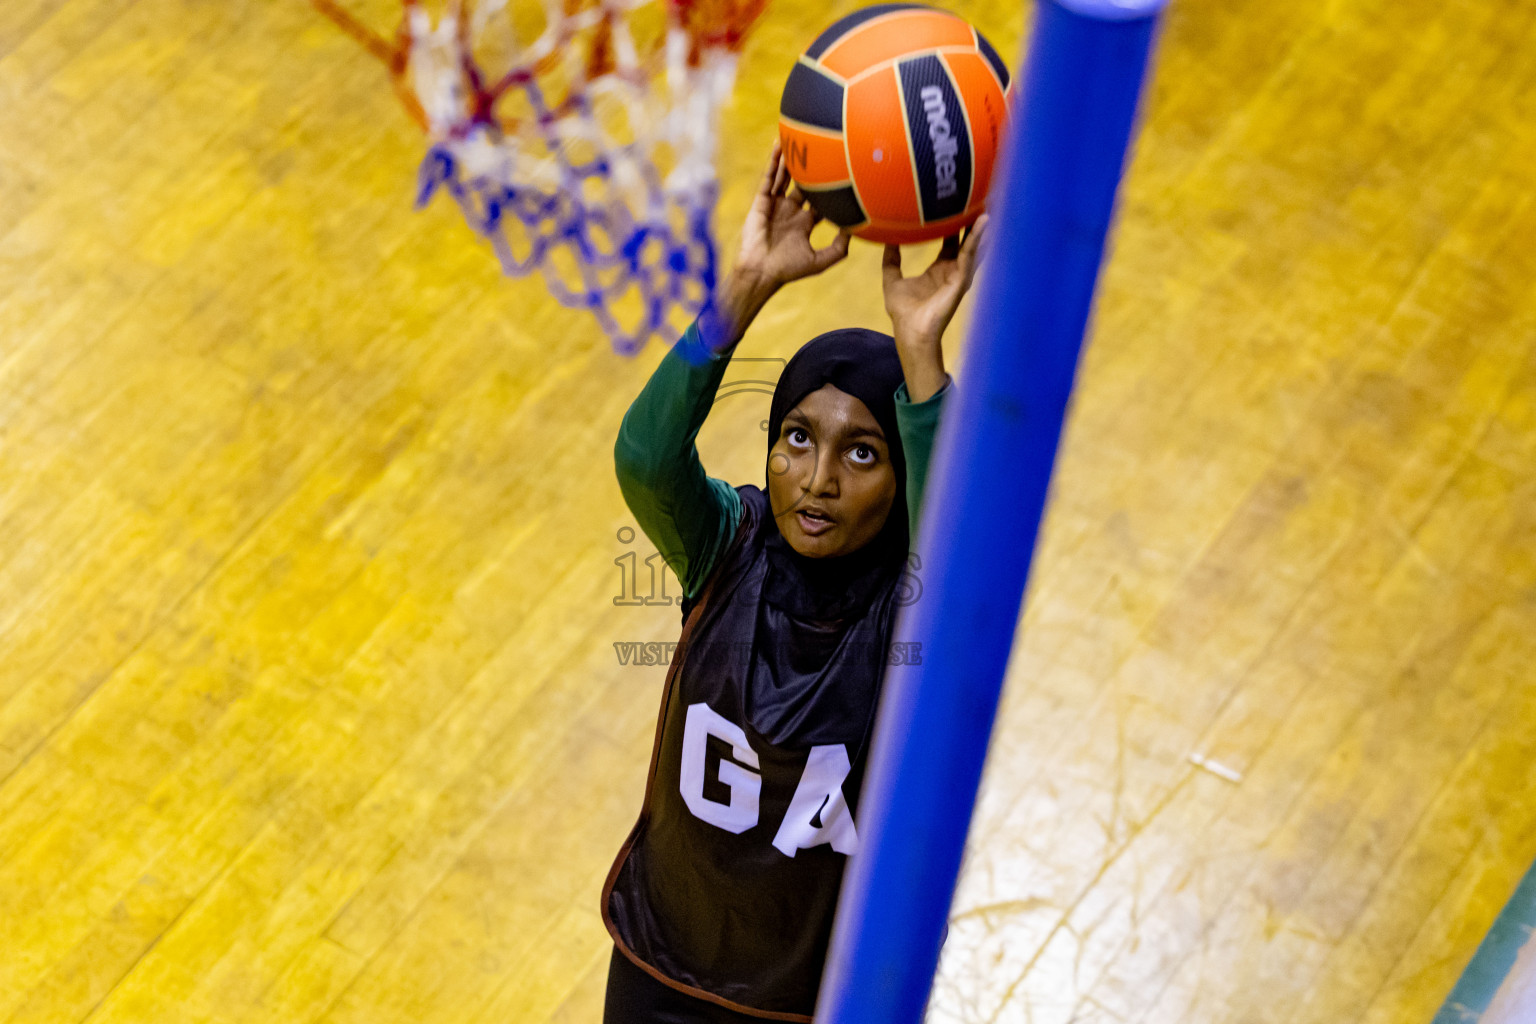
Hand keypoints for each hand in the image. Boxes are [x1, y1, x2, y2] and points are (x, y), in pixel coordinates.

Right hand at [700, 141, 851, 352]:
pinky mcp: (762, 202)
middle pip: (803, 184)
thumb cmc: (789, 270)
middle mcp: (790, 212)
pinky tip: (778, 146)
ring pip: (785, 177)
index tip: (843, 170)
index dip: (829, 187)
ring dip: (791, 159)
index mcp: (804, 223)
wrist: (761, 272)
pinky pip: (769, 178)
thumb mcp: (820, 261)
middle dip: (811, 168)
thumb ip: (839, 248)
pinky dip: (773, 162)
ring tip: (798, 139)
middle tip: (822, 149)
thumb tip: (856, 230)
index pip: (819, 200)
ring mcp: (775, 205)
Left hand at [881, 215, 986, 400]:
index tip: (952, 203)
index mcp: (940, 269)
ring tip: (990, 202)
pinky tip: (983, 222)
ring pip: (974, 244)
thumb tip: (886, 239)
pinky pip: (970, 255)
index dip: (951, 222)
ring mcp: (960, 275)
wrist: (911, 332)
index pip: (949, 240)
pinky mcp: (962, 280)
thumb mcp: (892, 280)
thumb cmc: (904, 312)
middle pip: (966, 239)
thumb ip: (891, 260)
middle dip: (972, 220)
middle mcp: (953, 270)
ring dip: (982, 225)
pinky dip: (977, 238)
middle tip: (978, 196)